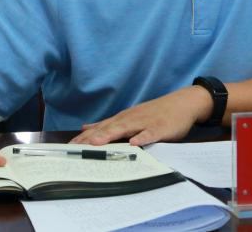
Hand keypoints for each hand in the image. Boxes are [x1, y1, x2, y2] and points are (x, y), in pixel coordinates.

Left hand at [71, 86, 212, 146]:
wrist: (183, 103)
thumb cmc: (155, 112)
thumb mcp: (130, 116)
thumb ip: (109, 124)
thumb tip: (87, 128)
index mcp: (123, 118)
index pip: (100, 129)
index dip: (84, 138)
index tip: (68, 148)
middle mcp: (131, 119)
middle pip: (108, 129)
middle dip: (92, 139)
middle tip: (76, 148)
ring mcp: (145, 122)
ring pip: (125, 129)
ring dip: (111, 135)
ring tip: (97, 144)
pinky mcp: (160, 127)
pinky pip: (150, 133)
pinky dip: (142, 137)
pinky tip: (135, 143)